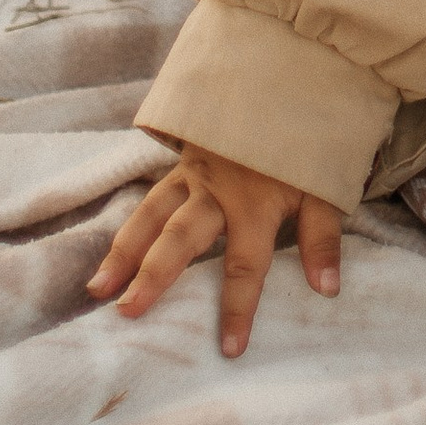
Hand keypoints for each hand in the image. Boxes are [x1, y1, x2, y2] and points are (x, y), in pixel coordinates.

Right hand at [89, 144, 342, 356]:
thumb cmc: (308, 140)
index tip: (229, 349)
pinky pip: (149, 198)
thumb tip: (327, 289)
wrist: (287, 76)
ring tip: (98, 290)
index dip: (238, 308)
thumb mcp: (326, 186)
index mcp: (254, 203)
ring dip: (123, 253)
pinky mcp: (180, 163)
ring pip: (151, 216)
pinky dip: (127, 226)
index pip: (244, 266)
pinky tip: (105, 254)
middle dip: (153, 276)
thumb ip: (323, 237)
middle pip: (180, 239)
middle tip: (127, 312)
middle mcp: (216, 192)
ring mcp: (192, 175)